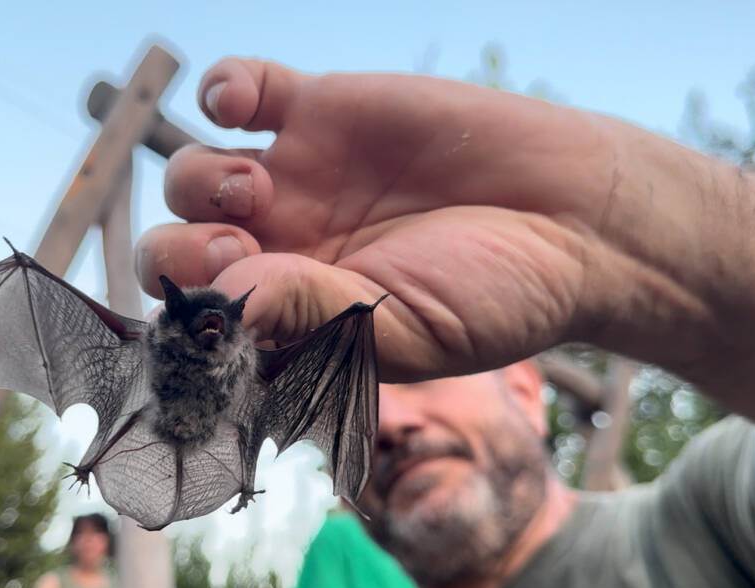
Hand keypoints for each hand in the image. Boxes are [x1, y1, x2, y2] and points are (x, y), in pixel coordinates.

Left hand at [137, 58, 719, 379]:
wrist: (576, 218)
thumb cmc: (499, 295)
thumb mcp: (407, 332)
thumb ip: (313, 320)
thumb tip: (225, 305)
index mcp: (293, 318)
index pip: (204, 321)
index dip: (188, 316)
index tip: (215, 315)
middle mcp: (282, 250)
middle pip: (179, 248)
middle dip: (178, 251)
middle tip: (228, 251)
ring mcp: (296, 179)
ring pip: (195, 173)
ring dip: (199, 181)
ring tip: (256, 190)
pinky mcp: (321, 111)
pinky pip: (239, 90)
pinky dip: (221, 88)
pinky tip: (241, 104)